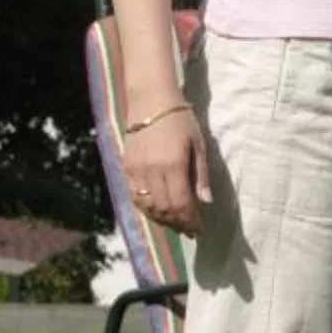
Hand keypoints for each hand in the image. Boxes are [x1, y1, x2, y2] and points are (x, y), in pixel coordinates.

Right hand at [121, 106, 211, 235]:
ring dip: (161, 218)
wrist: (151, 102)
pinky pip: (134, 196)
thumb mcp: (198, 145)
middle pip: (163, 208)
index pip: (180, 204)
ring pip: (147, 206)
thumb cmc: (181, 120)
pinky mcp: (125, 167)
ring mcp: (135, 170)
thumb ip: (200, 175)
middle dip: (177, 222)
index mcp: (173, 165)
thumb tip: (206, 201)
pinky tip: (156, 210)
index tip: (198, 230)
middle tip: (189, 229)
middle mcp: (151, 171)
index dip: (189, 220)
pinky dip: (146, 208)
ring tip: (175, 222)